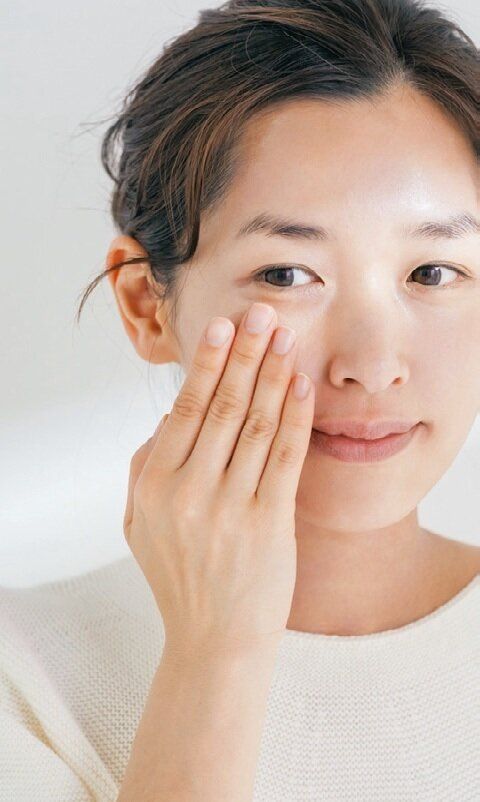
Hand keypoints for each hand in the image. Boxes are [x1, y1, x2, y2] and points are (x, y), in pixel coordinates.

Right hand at [123, 302, 314, 658]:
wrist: (214, 640)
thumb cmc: (178, 575)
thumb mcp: (139, 523)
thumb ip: (145, 466)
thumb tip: (170, 413)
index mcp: (154, 485)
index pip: (184, 409)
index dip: (209, 363)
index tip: (225, 327)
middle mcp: (188, 492)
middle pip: (223, 406)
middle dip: (246, 354)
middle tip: (263, 314)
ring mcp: (230, 508)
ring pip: (257, 425)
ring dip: (274, 375)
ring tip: (286, 339)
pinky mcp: (269, 524)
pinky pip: (285, 457)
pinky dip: (295, 417)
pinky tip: (301, 387)